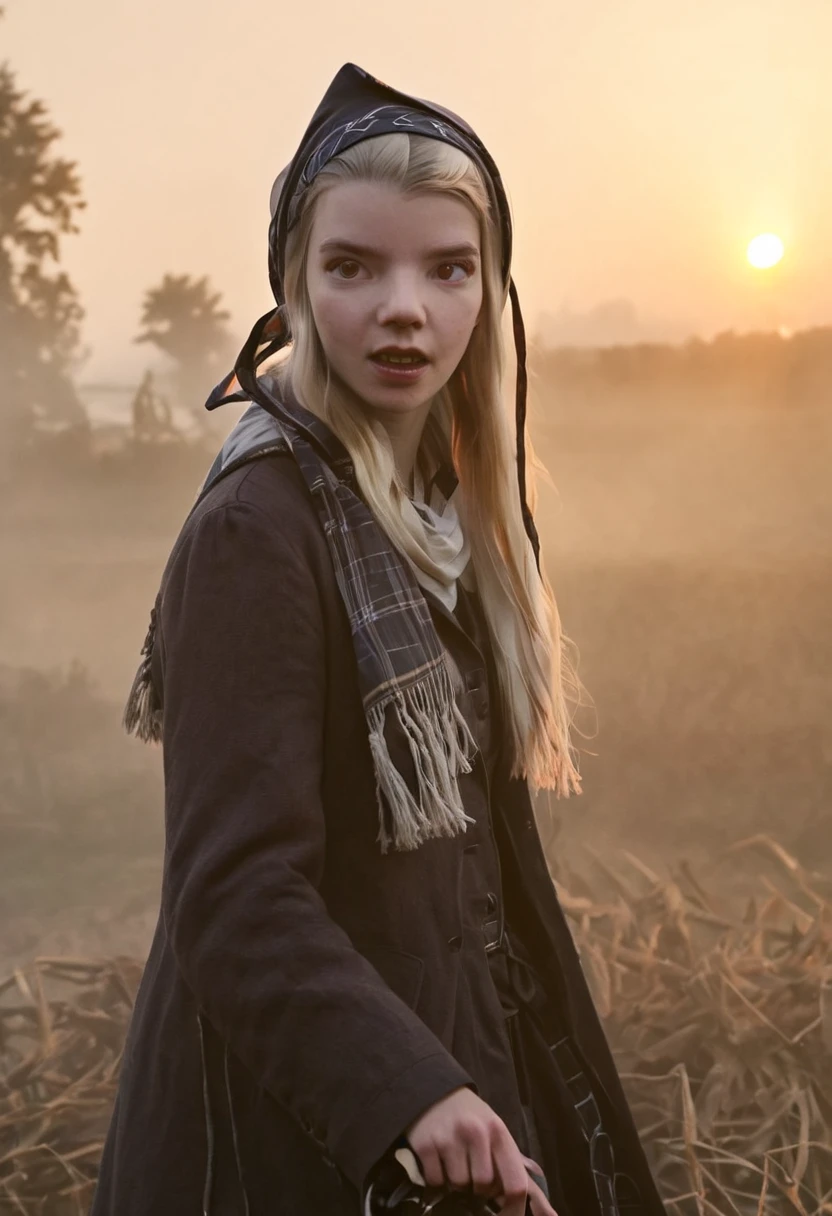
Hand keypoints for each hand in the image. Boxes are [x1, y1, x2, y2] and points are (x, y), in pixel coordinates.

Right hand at [404, 1086, 557, 1215]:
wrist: (436, 1091)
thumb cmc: (475, 1120)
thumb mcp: (499, 1136)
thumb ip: (520, 1174)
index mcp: (500, 1133)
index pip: (516, 1185)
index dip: (513, 1209)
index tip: (506, 1212)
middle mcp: (477, 1134)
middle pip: (484, 1187)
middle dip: (479, 1188)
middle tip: (473, 1171)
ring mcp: (450, 1138)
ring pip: (459, 1186)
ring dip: (457, 1183)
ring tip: (456, 1163)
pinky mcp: (426, 1145)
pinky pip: (435, 1181)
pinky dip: (437, 1179)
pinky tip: (439, 1161)